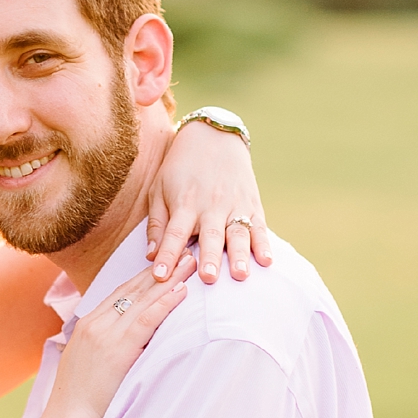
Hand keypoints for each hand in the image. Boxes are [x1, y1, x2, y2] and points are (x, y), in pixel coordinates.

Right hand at [45, 251, 195, 417]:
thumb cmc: (80, 401)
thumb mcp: (86, 365)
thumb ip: (103, 347)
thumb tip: (126, 343)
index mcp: (86, 325)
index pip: (119, 293)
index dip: (144, 277)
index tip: (162, 264)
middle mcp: (95, 324)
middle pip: (132, 289)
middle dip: (160, 270)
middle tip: (182, 251)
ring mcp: (105, 334)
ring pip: (142, 299)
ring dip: (169, 279)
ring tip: (190, 262)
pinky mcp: (118, 348)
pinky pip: (146, 319)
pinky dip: (165, 303)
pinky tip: (182, 291)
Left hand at [146, 118, 271, 284]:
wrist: (213, 138)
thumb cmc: (179, 169)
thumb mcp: (158, 190)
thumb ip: (157, 225)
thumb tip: (151, 256)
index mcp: (184, 204)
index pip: (174, 234)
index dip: (168, 255)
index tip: (161, 276)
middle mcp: (210, 206)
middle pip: (210, 236)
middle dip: (210, 258)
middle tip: (209, 279)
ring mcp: (234, 205)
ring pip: (237, 233)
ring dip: (240, 255)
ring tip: (240, 275)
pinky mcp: (252, 204)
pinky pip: (259, 227)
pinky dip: (263, 243)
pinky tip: (267, 260)